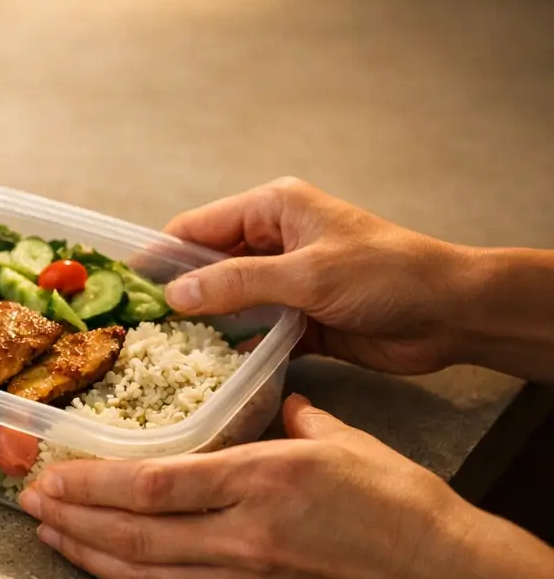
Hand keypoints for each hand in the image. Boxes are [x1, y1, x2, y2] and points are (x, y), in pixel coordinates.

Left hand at [18, 395, 467, 578]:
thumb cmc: (399, 507)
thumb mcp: (339, 441)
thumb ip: (288, 419)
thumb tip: (266, 401)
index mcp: (260, 481)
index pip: (152, 484)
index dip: (90, 483)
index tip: (51, 474)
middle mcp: (243, 536)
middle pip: (132, 533)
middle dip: (71, 518)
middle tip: (29, 502)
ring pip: (144, 574)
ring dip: (88, 554)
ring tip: (50, 535)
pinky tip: (106, 566)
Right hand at [161, 177, 466, 375]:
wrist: (454, 314)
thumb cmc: (387, 275)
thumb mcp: (306, 275)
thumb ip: (237, 284)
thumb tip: (173, 295)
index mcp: (272, 209)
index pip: (196, 228)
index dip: (159, 257)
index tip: (124, 288)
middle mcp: (274, 241)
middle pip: (207, 267)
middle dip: (176, 295)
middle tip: (137, 328)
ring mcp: (286, 282)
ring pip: (228, 302)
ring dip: (205, 325)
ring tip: (164, 352)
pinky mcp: (300, 319)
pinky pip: (254, 332)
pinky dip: (237, 348)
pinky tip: (214, 370)